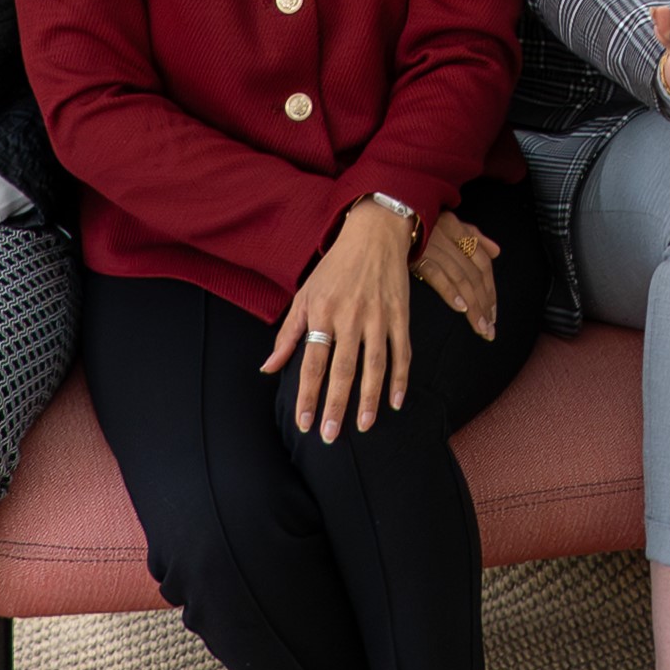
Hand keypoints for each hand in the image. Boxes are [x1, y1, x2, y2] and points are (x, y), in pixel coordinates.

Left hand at [265, 198, 414, 440]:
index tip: (303, 423)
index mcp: (322, 312)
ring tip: (363, 426)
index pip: (311, 362)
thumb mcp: (305, 294)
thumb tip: (267, 369)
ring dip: (368, 398)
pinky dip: (400, 378)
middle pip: (342, 369)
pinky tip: (396, 402)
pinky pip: (401, 352)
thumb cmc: (334, 267)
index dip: (307, 395)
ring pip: (374, 365)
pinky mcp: (401, 314)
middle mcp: (350, 316)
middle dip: (336, 405)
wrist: (374, 233)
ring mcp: (378, 316)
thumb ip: (288, 335)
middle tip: (330, 435)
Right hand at [413, 212, 501, 341]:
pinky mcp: (416, 256)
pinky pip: (437, 276)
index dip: (491, 289)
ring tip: (479, 326)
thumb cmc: (418, 222)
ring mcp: (433, 247)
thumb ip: (473, 236)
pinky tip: (461, 307)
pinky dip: (451, 292)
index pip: (482, 262)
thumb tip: (497, 251)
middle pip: (474, 275)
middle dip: (484, 304)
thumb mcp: (448, 222)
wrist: (386, 215)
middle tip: (489, 328)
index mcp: (458, 229)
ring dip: (473, 306)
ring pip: (460, 279)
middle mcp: (448, 237)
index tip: (493, 313)